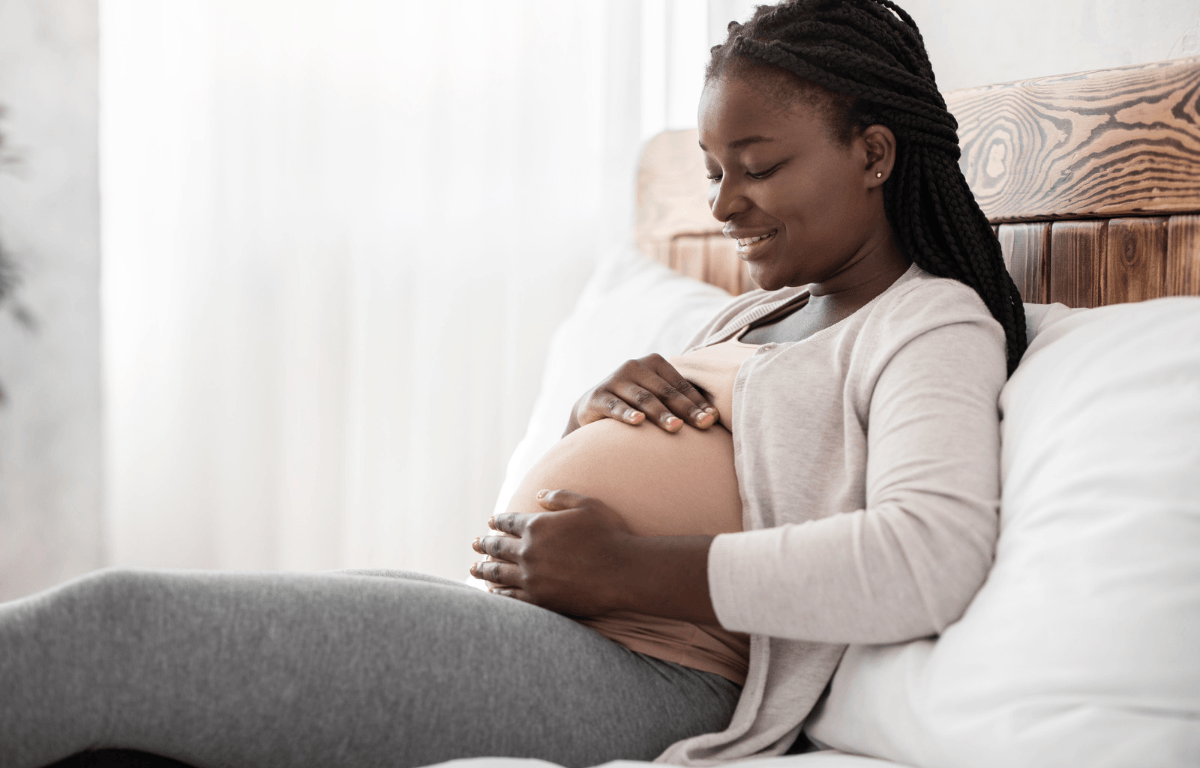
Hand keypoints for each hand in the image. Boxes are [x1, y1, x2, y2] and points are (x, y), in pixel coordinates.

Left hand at [470, 489, 636, 616]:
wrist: (622, 573)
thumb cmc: (609, 535)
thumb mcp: (587, 505)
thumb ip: (560, 498)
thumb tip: (539, 495)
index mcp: (537, 526)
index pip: (509, 522)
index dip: (498, 521)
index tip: (490, 522)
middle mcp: (528, 551)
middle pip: (498, 547)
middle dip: (484, 544)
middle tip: (474, 544)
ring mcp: (531, 577)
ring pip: (499, 572)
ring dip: (484, 569)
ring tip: (474, 568)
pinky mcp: (539, 599)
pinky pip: (511, 596)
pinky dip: (499, 592)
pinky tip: (493, 591)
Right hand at [564, 354, 717, 435]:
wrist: (592, 407)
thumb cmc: (635, 403)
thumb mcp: (656, 396)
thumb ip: (679, 401)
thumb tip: (715, 417)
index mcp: (653, 363)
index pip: (680, 385)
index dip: (698, 402)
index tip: (713, 420)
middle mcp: (634, 366)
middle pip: (665, 391)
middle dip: (685, 410)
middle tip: (703, 425)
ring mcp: (615, 380)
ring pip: (643, 399)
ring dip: (660, 414)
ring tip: (676, 427)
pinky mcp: (597, 396)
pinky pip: (615, 406)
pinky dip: (627, 414)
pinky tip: (638, 422)